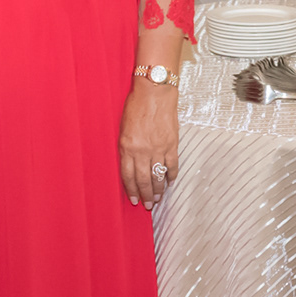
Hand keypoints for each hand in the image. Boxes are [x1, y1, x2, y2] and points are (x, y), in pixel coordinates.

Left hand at [119, 79, 178, 207]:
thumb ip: (126, 147)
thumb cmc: (137, 105)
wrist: (155, 91)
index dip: (131, 190)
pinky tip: (170, 181)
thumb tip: (130, 163)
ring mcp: (158, 148)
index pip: (128, 176)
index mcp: (127, 147)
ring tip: (158, 199)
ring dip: (158, 190)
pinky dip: (171, 175)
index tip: (133, 200)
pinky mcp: (171, 143)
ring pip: (158, 176)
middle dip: (145, 195)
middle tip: (148, 205)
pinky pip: (172, 165)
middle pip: (143, 180)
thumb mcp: (123, 127)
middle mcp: (142, 151)